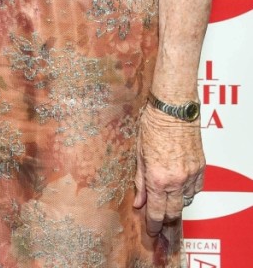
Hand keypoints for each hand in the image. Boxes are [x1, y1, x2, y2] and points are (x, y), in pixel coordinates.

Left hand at [134, 103, 203, 234]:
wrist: (173, 108)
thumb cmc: (152, 124)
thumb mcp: (139, 153)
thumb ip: (140, 180)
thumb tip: (138, 202)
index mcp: (157, 178)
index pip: (156, 212)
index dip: (153, 224)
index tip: (151, 230)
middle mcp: (176, 180)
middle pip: (173, 212)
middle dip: (165, 220)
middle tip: (159, 221)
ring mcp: (191, 174)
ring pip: (186, 201)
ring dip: (176, 203)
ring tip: (167, 198)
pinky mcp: (201, 167)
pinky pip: (196, 189)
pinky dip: (188, 191)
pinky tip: (179, 186)